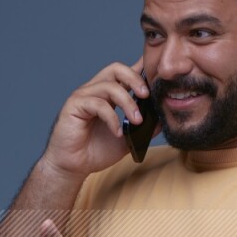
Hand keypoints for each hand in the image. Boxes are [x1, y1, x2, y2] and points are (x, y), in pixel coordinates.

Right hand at [42, 57, 160, 178]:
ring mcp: (84, 96)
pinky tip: (118, 132)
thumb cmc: (96, 151)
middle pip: (116, 69)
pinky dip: (112, 118)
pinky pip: (97, 104)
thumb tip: (162, 120)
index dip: (141, 69)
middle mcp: (95, 90)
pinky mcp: (74, 106)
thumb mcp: (128, 139)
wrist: (73, 166)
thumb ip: (144, 128)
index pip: (125, 73)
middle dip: (135, 79)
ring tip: (137, 120)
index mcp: (108, 94)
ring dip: (127, 102)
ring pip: (109, 86)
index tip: (157, 77)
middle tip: (147, 95)